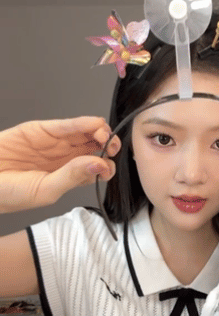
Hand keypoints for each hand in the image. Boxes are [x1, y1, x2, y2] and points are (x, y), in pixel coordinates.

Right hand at [0, 116, 120, 212]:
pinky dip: (82, 123)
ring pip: (85, 134)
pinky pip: (66, 125)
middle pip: (96, 148)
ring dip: (100, 132)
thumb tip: (100, 165)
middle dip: (109, 146)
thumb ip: (73, 177)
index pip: (97, 169)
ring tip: (104, 136)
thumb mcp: (46, 190)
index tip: (107, 167)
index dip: (107, 166)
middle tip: (111, 148)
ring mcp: (56, 143)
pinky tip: (93, 124)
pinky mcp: (42, 130)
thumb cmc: (9, 193)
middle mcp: (66, 159)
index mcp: (70, 178)